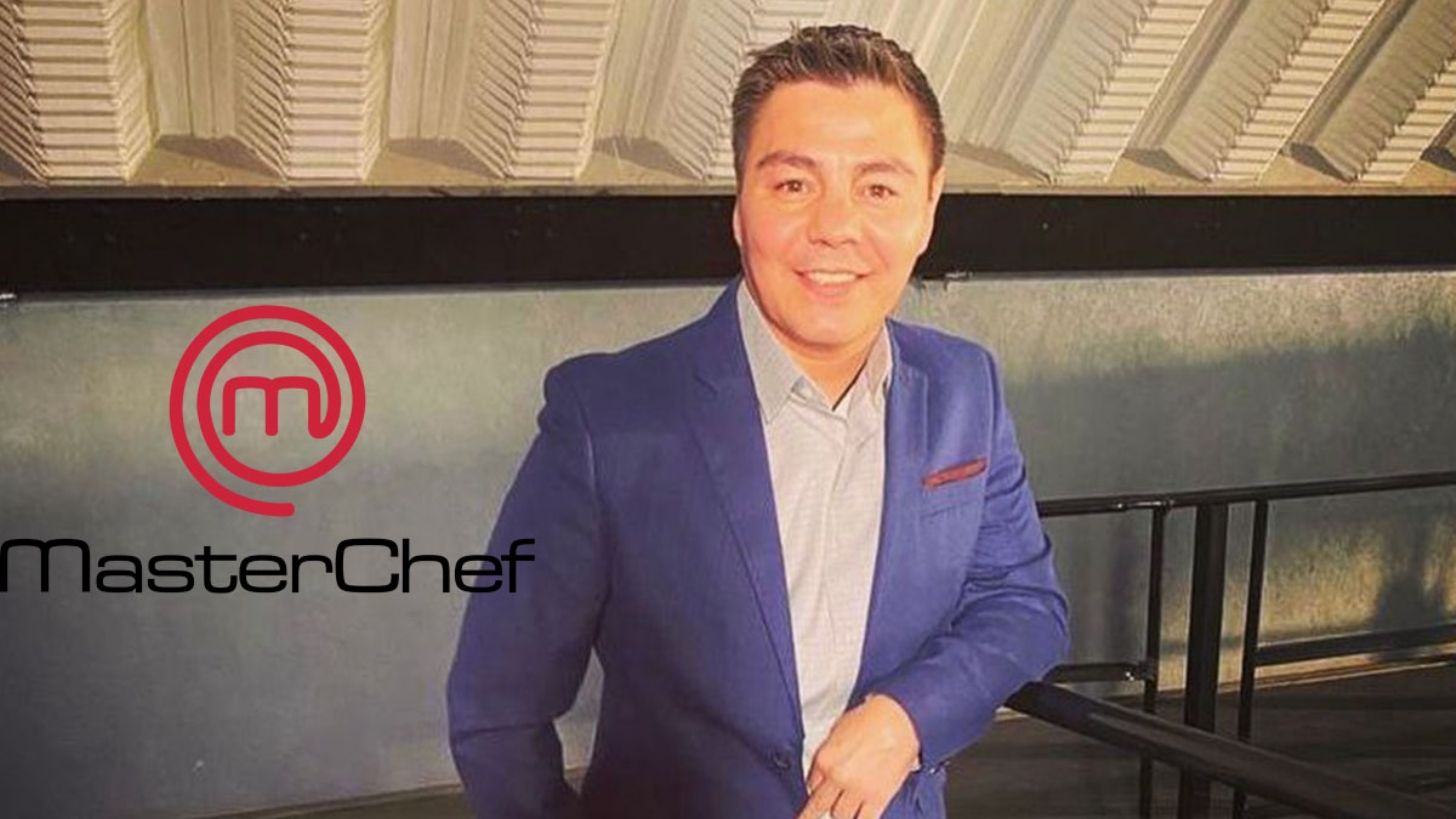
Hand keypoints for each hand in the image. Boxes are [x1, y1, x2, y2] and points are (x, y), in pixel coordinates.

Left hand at [796, 693, 920, 818]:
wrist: (898, 719)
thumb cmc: (873, 718)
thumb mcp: (838, 730)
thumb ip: (829, 752)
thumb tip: (826, 767)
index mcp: (825, 759)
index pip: (811, 785)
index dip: (816, 789)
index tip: (818, 792)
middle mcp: (837, 777)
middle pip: (818, 806)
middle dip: (814, 812)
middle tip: (809, 817)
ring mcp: (857, 789)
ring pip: (840, 816)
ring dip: (842, 813)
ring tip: (847, 808)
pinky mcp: (878, 798)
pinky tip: (860, 816)